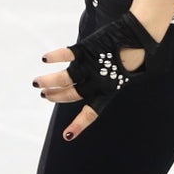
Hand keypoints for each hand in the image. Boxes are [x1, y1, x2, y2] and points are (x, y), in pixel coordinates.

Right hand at [34, 10, 160, 139]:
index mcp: (107, 92)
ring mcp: (90, 66)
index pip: (91, 112)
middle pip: (71, 94)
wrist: (137, 37)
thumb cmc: (132, 56)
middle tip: (44, 95)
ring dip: (48, 82)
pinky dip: (55, 57)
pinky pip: (67, 54)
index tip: (67, 136)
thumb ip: (103, 83)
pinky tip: (45, 59)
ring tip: (36, 83)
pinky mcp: (86, 49)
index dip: (79, 125)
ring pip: (64, 79)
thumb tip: (87, 84)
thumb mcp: (120, 76)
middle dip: (56, 96)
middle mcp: (97, 82)